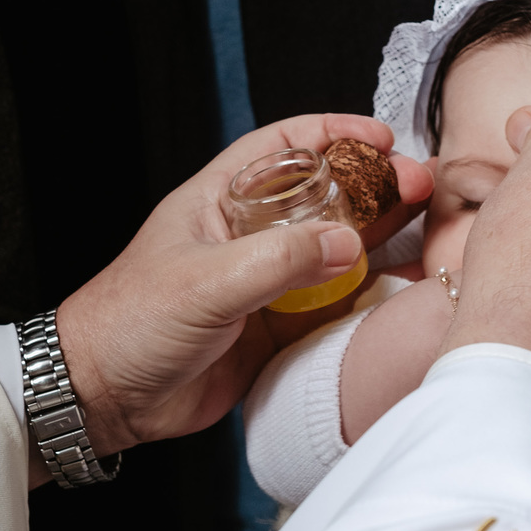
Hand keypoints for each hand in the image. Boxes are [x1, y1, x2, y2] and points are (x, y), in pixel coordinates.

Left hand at [52, 114, 432, 467]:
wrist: (105, 397)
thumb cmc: (131, 322)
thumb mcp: (206, 282)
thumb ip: (280, 260)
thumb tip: (348, 244)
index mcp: (219, 201)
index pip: (283, 148)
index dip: (334, 134)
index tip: (382, 137)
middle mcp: (246, 235)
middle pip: (322, 196)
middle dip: (372, 186)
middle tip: (420, 185)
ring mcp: (264, 282)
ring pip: (333, 251)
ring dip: (377, 240)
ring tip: (425, 229)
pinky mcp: (275, 328)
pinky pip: (330, 305)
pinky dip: (366, 297)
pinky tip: (399, 289)